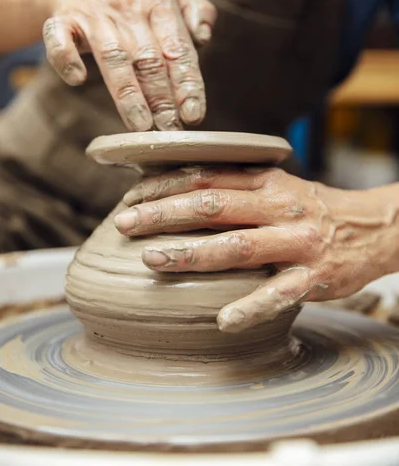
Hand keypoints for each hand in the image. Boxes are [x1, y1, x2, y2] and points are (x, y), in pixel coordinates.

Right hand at [42, 0, 215, 130]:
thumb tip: (204, 37)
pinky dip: (67, 59)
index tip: (193, 115)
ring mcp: (93, 16)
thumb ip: (198, 11)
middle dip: (161, 98)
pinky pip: (60, 41)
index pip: (178, 50)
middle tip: (169, 130)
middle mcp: (128, 9)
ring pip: (113, 57)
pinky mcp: (61, 22)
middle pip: (148, 59)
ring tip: (140, 125)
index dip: (187, 84)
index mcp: (159, 3)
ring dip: (127, 92)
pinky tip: (78, 80)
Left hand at [114, 167, 398, 331]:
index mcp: (266, 183)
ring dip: (192, 254)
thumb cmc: (313, 208)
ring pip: (238, 246)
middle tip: (124, 223)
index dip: (165, 186)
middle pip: (213, 206)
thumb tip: (179, 190)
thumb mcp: (277, 186)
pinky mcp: (313, 278)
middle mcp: (279, 208)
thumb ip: (236, 188)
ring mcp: (296, 243)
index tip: (131, 196)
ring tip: (152, 260)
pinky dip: (250, 306)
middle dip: (164, 214)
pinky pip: (278, 294)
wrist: (371, 229)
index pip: (207, 177)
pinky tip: (222, 320)